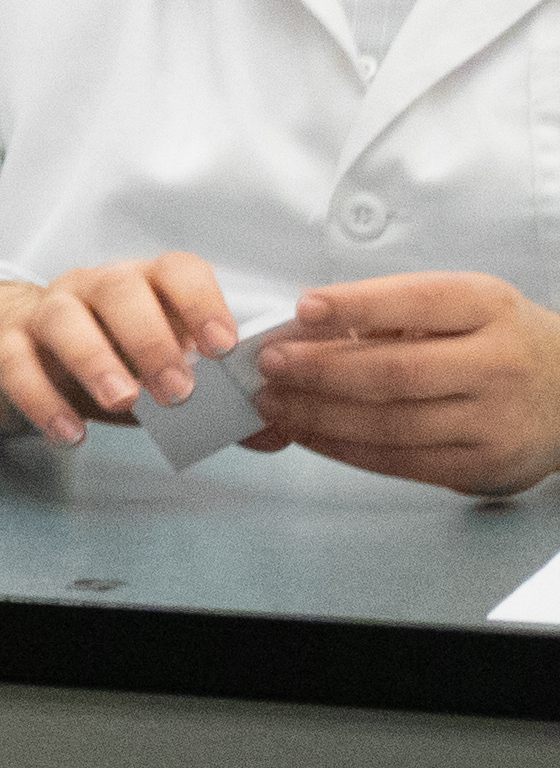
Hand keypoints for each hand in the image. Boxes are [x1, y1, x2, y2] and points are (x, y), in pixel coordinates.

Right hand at [0, 253, 236, 444]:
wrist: (22, 354)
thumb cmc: (113, 360)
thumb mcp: (164, 374)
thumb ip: (219, 402)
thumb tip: (277, 433)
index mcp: (145, 284)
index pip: (176, 271)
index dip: (202, 303)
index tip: (223, 348)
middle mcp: (93, 286)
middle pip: (119, 289)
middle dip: (152, 338)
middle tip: (178, 392)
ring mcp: (45, 310)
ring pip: (62, 317)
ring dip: (95, 359)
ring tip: (123, 403)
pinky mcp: (5, 344)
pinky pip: (16, 363)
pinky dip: (43, 399)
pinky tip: (71, 435)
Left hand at [248, 274, 559, 497]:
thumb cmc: (496, 340)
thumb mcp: (462, 304)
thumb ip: (393, 311)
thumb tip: (304, 327)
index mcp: (489, 307)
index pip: (418, 301)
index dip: (357, 305)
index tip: (303, 308)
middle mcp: (498, 364)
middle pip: (396, 372)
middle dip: (320, 370)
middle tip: (268, 364)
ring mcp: (494, 421)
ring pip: (391, 423)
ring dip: (318, 414)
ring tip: (274, 402)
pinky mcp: (483, 466)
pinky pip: (400, 462)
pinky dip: (343, 447)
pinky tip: (308, 432)